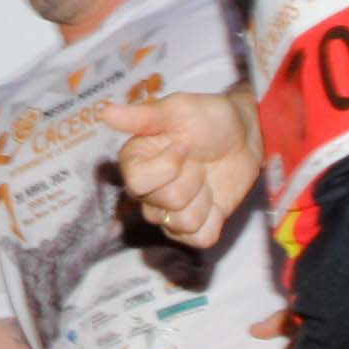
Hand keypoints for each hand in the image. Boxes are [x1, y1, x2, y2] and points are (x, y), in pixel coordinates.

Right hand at [98, 89, 258, 246]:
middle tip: (199, 160)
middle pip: (165, 202)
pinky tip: (214, 199)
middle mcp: (147, 192)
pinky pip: (201, 239)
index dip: (167, 167)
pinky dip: (215, 219)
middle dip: (192, 179)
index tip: (184, 146)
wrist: (244, 134)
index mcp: (134, 163)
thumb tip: (104, 112)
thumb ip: (141, 116)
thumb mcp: (177, 110)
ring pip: (183, 222)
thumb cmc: (207, 118)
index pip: (137, 182)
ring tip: (206, 178)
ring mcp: (169, 213)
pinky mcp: (193, 229)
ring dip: (204, 198)